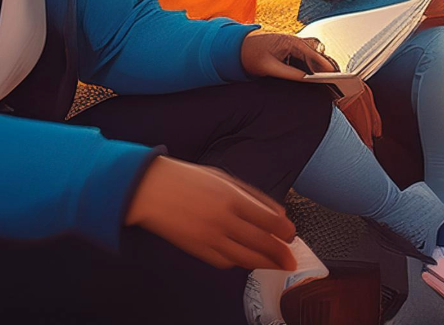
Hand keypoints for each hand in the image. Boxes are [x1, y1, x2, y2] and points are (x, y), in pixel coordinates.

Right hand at [125, 155, 296, 269]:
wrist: (151, 190)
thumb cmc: (188, 179)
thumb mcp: (225, 178)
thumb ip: (254, 196)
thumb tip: (279, 212)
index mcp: (233, 198)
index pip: (269, 220)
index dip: (285, 231)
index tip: (292, 235)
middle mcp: (224, 219)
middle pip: (261, 242)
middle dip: (281, 254)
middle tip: (291, 260)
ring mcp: (210, 237)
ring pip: (245, 257)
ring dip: (265, 264)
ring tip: (277, 266)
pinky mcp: (197, 249)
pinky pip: (224, 261)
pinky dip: (239, 263)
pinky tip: (247, 260)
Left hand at [241, 32, 337, 80]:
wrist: (237, 46)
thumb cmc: (251, 54)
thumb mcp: (269, 67)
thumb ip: (289, 73)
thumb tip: (306, 79)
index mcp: (290, 42)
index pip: (313, 53)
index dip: (324, 64)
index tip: (334, 74)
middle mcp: (294, 41)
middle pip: (316, 53)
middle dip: (325, 65)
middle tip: (335, 78)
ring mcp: (292, 45)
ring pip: (312, 55)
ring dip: (319, 65)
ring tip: (328, 79)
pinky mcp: (290, 50)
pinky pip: (305, 57)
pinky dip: (311, 66)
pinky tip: (313, 77)